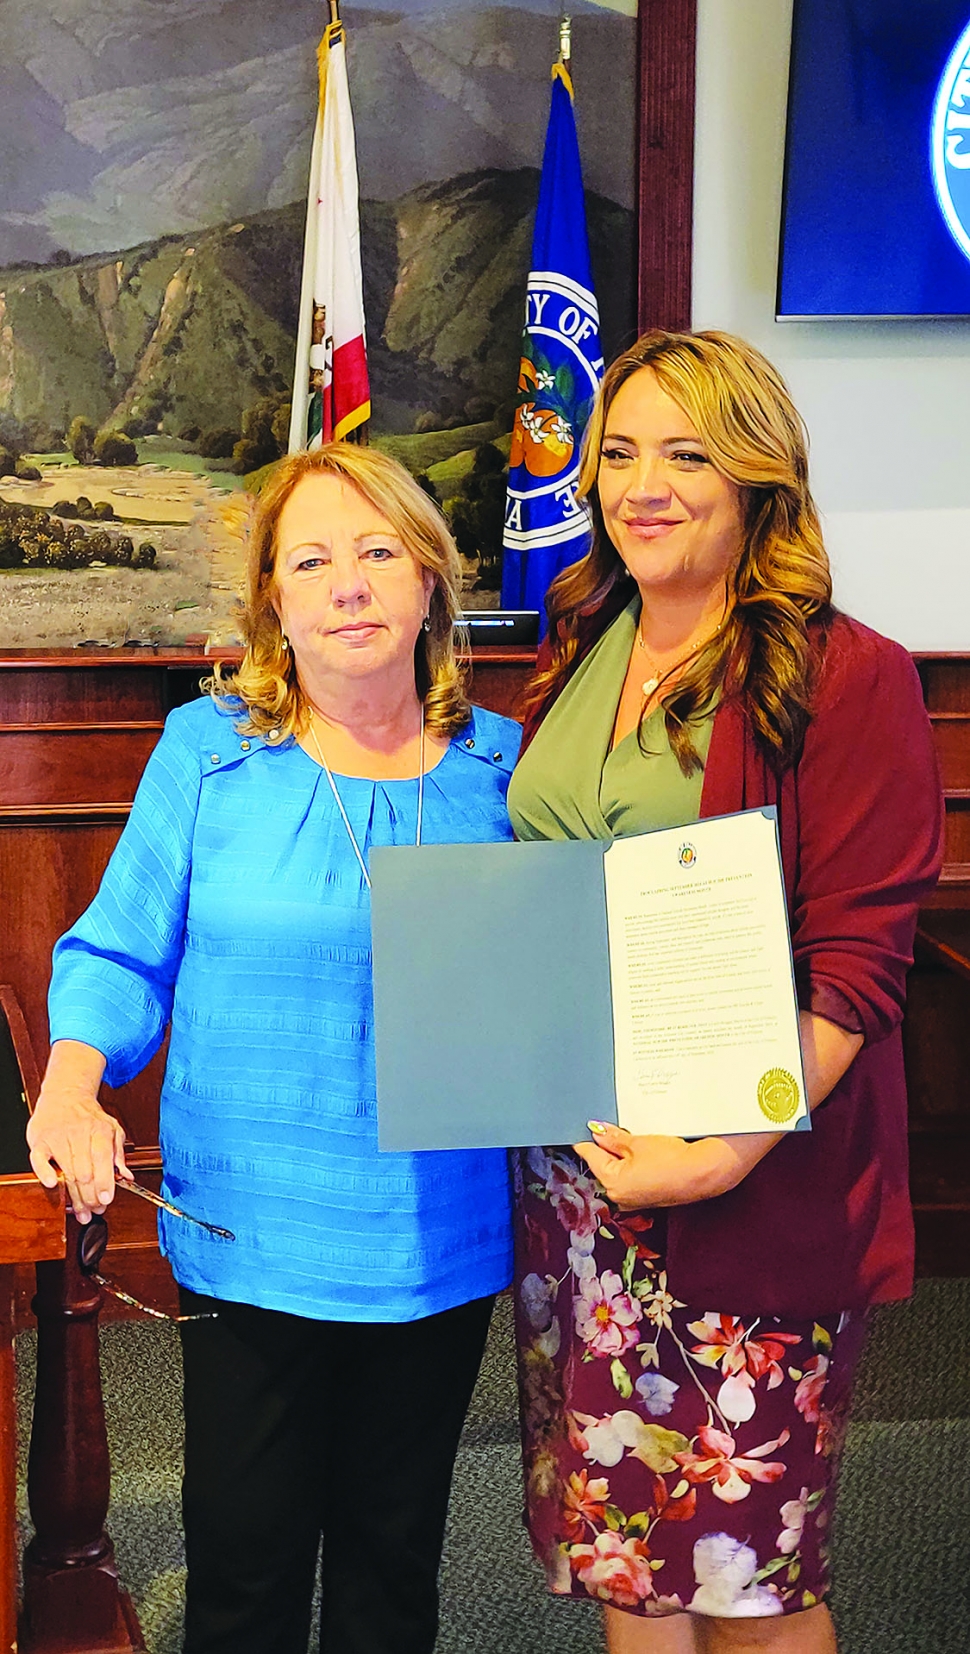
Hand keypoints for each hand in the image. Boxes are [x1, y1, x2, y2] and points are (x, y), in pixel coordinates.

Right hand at [27, 1041, 131, 1222]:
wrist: (65, 1095)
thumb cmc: (89, 1116)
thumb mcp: (112, 1129)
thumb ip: (119, 1154)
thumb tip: (128, 1177)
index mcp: (99, 1130)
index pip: (102, 1159)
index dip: (105, 1182)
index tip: (106, 1200)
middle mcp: (78, 1133)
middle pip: (84, 1171)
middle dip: (90, 1196)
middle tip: (94, 1210)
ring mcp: (57, 1137)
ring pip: (65, 1171)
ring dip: (74, 1196)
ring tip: (81, 1211)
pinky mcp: (39, 1141)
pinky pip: (39, 1160)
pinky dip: (45, 1173)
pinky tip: (52, 1186)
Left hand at [573, 1123, 746, 1209]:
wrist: (702, 1173)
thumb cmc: (671, 1159)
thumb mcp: (637, 1143)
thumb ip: (613, 1138)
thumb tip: (597, 1131)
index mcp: (612, 1183)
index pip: (591, 1157)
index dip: (587, 1140)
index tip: (582, 1128)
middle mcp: (619, 1197)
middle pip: (603, 1165)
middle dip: (605, 1147)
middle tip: (609, 1127)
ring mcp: (633, 1200)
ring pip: (617, 1171)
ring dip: (619, 1155)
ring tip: (629, 1138)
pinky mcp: (646, 1198)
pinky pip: (630, 1178)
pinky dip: (631, 1165)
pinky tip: (641, 1152)